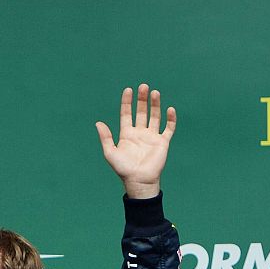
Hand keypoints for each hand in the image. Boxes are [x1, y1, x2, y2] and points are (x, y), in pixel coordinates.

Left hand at [96, 84, 174, 198]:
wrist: (139, 181)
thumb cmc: (123, 169)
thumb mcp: (110, 153)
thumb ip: (105, 137)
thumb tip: (98, 122)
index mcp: (127, 134)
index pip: (126, 113)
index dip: (127, 102)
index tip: (128, 90)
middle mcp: (140, 133)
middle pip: (141, 112)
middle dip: (142, 99)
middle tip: (143, 87)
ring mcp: (152, 137)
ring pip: (154, 116)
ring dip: (155, 105)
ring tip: (154, 92)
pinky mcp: (163, 142)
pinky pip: (169, 128)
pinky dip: (171, 119)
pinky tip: (170, 109)